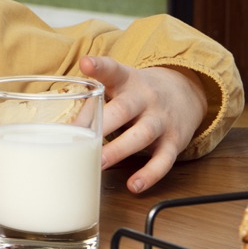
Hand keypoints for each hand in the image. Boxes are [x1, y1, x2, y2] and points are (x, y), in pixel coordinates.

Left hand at [79, 55, 207, 193]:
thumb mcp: (119, 84)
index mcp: (126, 81)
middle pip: (123, 109)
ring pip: (141, 135)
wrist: (185, 93)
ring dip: (119, 151)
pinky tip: (134, 185)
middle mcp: (144, 98)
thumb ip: (93, 97)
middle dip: (102, 124)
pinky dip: (149, 174)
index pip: (112, 69)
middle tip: (80, 138)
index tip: (85, 63)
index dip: (98, 66)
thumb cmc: (137, 92)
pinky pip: (163, 160)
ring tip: (99, 163)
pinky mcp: (174, 141)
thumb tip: (63, 124)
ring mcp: (160, 120)